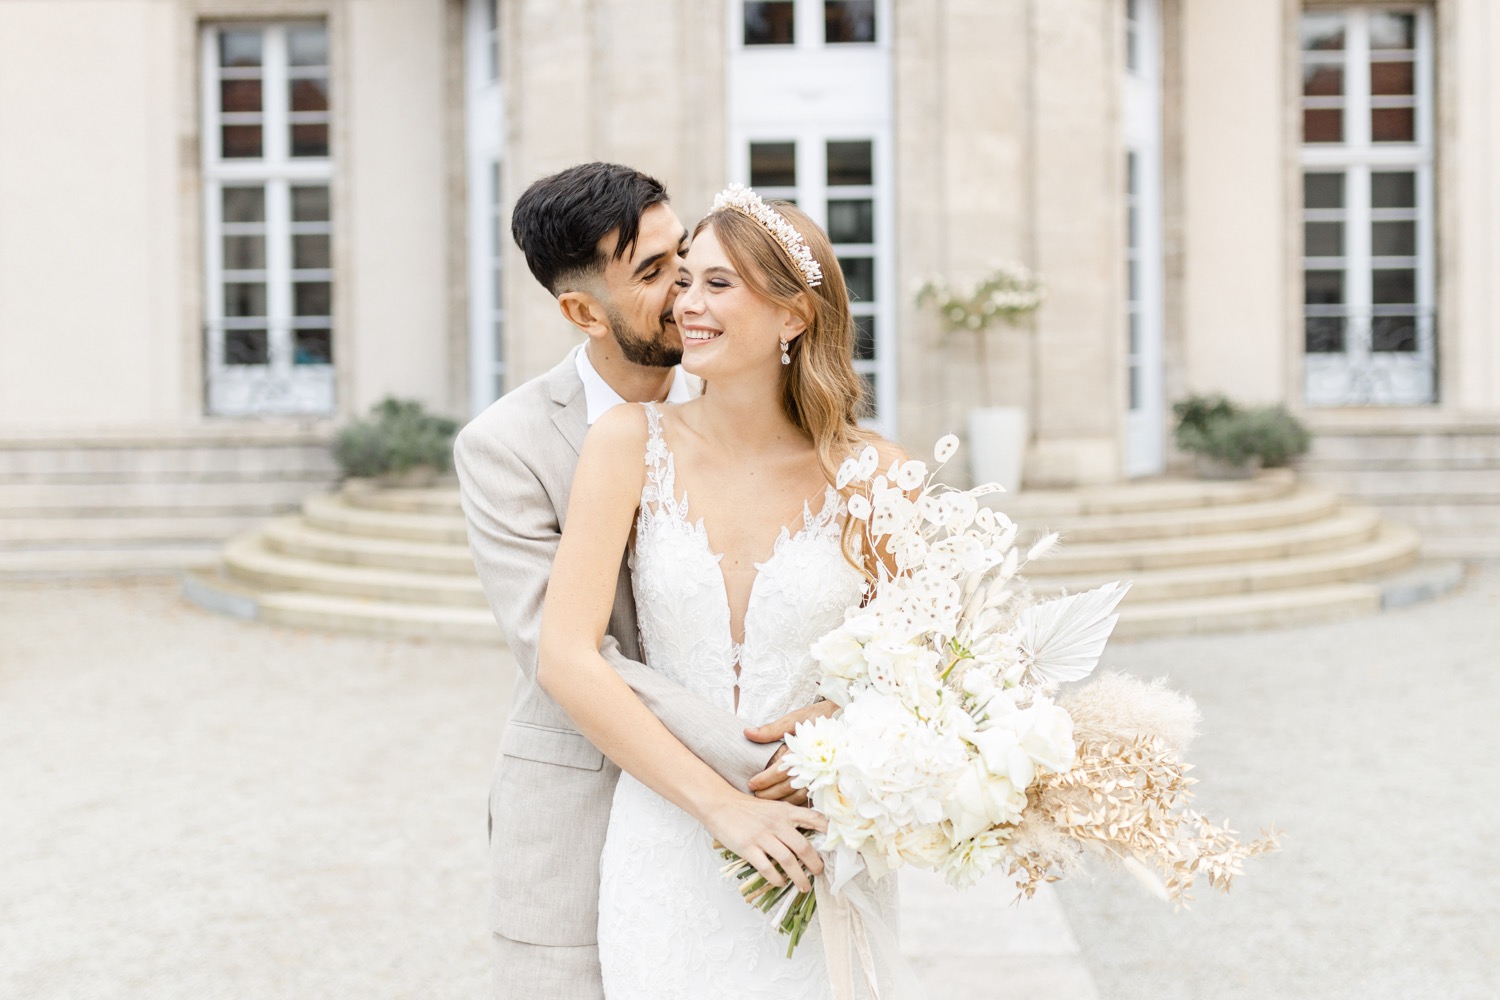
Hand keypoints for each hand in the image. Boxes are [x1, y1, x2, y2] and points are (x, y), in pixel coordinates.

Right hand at [702, 792, 825, 893]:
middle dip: (815, 865)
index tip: (839, 845)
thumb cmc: (749, 809)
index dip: (830, 832)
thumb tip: (810, 837)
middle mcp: (777, 823)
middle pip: (804, 847)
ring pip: (788, 861)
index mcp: (786, 812)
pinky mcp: (748, 848)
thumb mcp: (774, 808)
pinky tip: (780, 883)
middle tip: (819, 873)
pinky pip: (767, 867)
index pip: (815, 819)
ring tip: (804, 886)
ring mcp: (762, 836)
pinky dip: (776, 878)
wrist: (721, 805)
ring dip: (799, 877)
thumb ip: (790, 819)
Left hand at [745, 702, 837, 803]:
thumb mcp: (795, 718)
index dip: (765, 779)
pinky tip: (785, 802)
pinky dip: (796, 801)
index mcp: (804, 749)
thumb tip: (748, 733)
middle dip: (770, 793)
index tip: (752, 783)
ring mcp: (823, 774)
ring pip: (799, 794)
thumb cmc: (819, 718)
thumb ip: (772, 729)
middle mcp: (815, 764)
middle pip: (788, 786)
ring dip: (782, 800)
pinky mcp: (828, 780)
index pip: (781, 770)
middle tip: (755, 795)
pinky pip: (811, 796)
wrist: (846, 720)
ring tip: (766, 800)